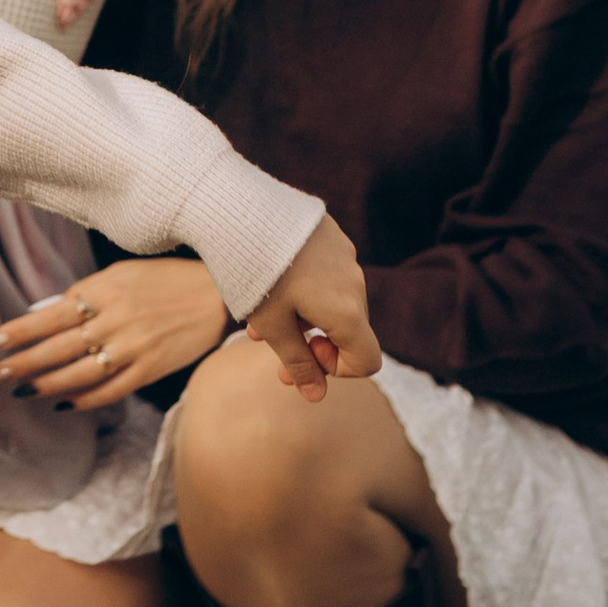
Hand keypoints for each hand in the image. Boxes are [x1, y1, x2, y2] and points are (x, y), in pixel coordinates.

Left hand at [0, 259, 230, 408]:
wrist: (216, 292)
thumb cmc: (161, 279)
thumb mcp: (118, 275)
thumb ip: (83, 295)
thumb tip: (44, 315)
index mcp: (101, 291)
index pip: (48, 316)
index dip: (16, 332)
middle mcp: (114, 320)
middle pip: (56, 349)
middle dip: (21, 365)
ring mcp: (133, 348)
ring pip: (78, 374)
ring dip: (46, 386)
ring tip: (22, 392)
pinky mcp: (150, 369)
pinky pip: (110, 391)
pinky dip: (84, 400)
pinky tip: (64, 404)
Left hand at [242, 214, 378, 401]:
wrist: (239, 209)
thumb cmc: (254, 274)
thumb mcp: (272, 325)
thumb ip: (298, 363)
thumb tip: (316, 397)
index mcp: (347, 311)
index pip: (367, 361)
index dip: (336, 370)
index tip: (302, 357)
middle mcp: (355, 283)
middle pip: (347, 329)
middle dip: (310, 342)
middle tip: (266, 345)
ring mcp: (345, 256)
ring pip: (333, 300)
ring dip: (301, 315)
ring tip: (255, 314)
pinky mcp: (331, 235)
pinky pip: (326, 273)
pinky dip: (304, 287)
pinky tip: (267, 280)